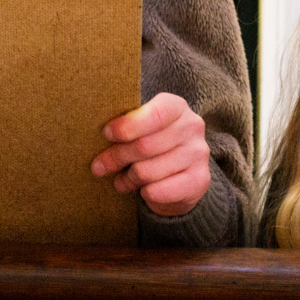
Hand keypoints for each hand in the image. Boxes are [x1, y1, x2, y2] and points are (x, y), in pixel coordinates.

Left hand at [91, 92, 210, 216]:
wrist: (181, 173)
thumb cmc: (152, 142)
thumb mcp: (140, 127)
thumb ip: (126, 126)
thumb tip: (103, 135)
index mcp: (176, 107)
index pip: (153, 114)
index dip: (126, 126)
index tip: (106, 134)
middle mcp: (192, 127)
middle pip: (145, 145)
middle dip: (117, 157)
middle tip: (100, 166)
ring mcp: (199, 154)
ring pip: (148, 171)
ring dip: (128, 178)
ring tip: (121, 180)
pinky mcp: (200, 181)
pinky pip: (159, 191)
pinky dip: (145, 193)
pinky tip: (142, 190)